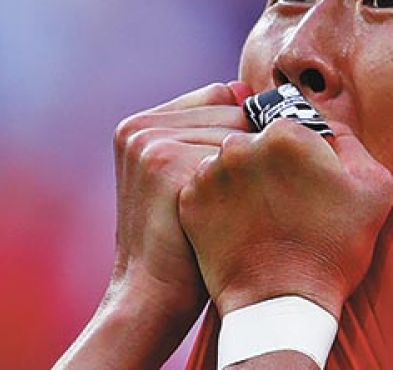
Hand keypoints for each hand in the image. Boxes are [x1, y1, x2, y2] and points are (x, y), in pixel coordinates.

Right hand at [57, 82, 252, 367]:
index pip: (219, 94)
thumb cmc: (182, 243)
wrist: (150, 299)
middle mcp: (140, 127)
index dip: (244, 127)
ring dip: (253, 164)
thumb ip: (206, 136)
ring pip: (239, 131)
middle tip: (251, 189)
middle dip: (251, 145)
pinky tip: (244, 212)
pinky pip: (238, 153)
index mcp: (139, 125)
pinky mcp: (166, 163)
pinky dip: (251, 181)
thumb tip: (250, 93)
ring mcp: (151, 143)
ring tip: (246, 203)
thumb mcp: (185, 180)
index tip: (249, 166)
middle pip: (232, 107)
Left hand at [178, 118, 392, 317]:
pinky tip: (242, 226)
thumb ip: (350, 141)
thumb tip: (326, 128)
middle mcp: (240, 145)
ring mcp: (210, 174)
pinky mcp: (190, 202)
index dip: (305, 153)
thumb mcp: (374, 186)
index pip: (293, 126)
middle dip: (270, 163)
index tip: (309, 181)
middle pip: (258, 141)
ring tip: (264, 217)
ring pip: (231, 163)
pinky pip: (208, 188)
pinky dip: (222, 203)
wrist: (283, 304)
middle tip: (287, 202)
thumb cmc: (335, 248)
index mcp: (284, 133)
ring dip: (244, 180)